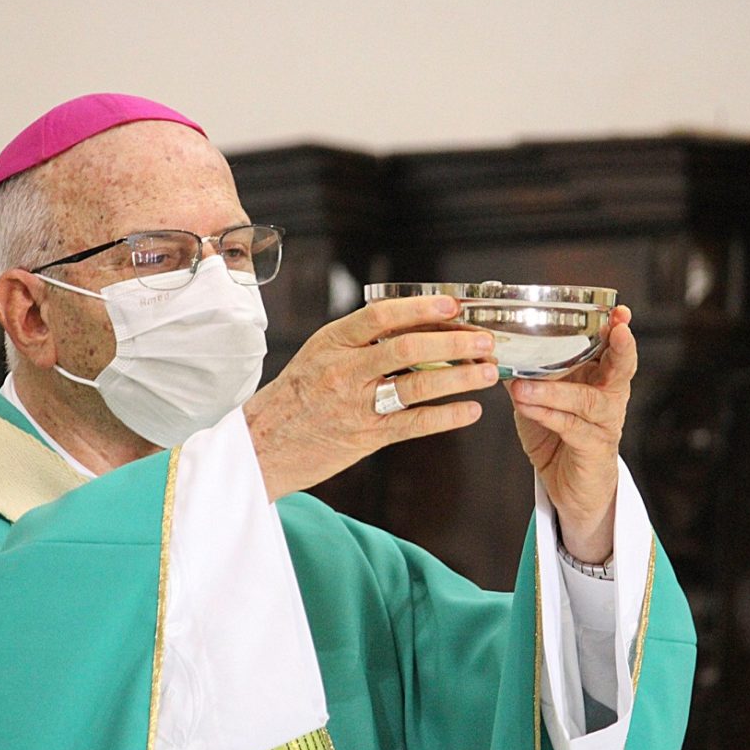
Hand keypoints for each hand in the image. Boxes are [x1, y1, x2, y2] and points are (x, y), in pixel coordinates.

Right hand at [244, 295, 498, 500]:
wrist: (262, 445)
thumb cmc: (293, 398)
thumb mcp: (317, 356)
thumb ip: (357, 340)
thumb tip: (409, 322)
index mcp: (331, 342)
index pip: (380, 315)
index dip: (420, 308)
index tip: (452, 305)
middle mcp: (343, 370)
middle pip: (407, 347)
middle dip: (453, 341)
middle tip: (483, 340)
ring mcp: (355, 404)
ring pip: (416, 385)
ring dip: (459, 377)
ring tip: (487, 372)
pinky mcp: (365, 437)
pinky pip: (414, 424)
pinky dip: (446, 417)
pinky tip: (470, 411)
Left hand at [507, 305, 636, 562]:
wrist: (568, 487)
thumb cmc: (556, 437)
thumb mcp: (538, 400)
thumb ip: (524, 374)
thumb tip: (491, 349)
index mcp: (600, 381)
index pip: (614, 351)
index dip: (618, 331)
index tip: (619, 313)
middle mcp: (609, 399)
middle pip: (622, 369)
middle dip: (620, 349)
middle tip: (616, 330)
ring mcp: (604, 425)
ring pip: (587, 401)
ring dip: (554, 391)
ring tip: (522, 388)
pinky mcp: (593, 450)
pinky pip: (572, 429)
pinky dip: (547, 416)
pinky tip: (526, 408)